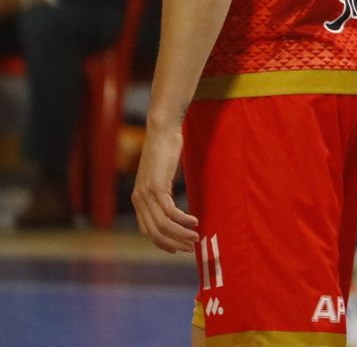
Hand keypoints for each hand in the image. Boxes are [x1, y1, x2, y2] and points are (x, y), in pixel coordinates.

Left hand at [132, 121, 199, 252]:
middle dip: (173, 242)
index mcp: (138, 198)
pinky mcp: (157, 187)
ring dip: (180, 234)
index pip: (147, 229)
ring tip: (196, 237)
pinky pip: (170, 211)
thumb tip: (170, 203)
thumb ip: (162, 190)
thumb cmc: (164, 149)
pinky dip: (183, 220)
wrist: (161, 130)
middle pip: (154, 232)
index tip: (177, 248)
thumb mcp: (161, 174)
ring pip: (162, 224)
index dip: (161, 242)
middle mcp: (139, 199)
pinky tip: (194, 221)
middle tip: (191, 247)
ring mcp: (147, 193)